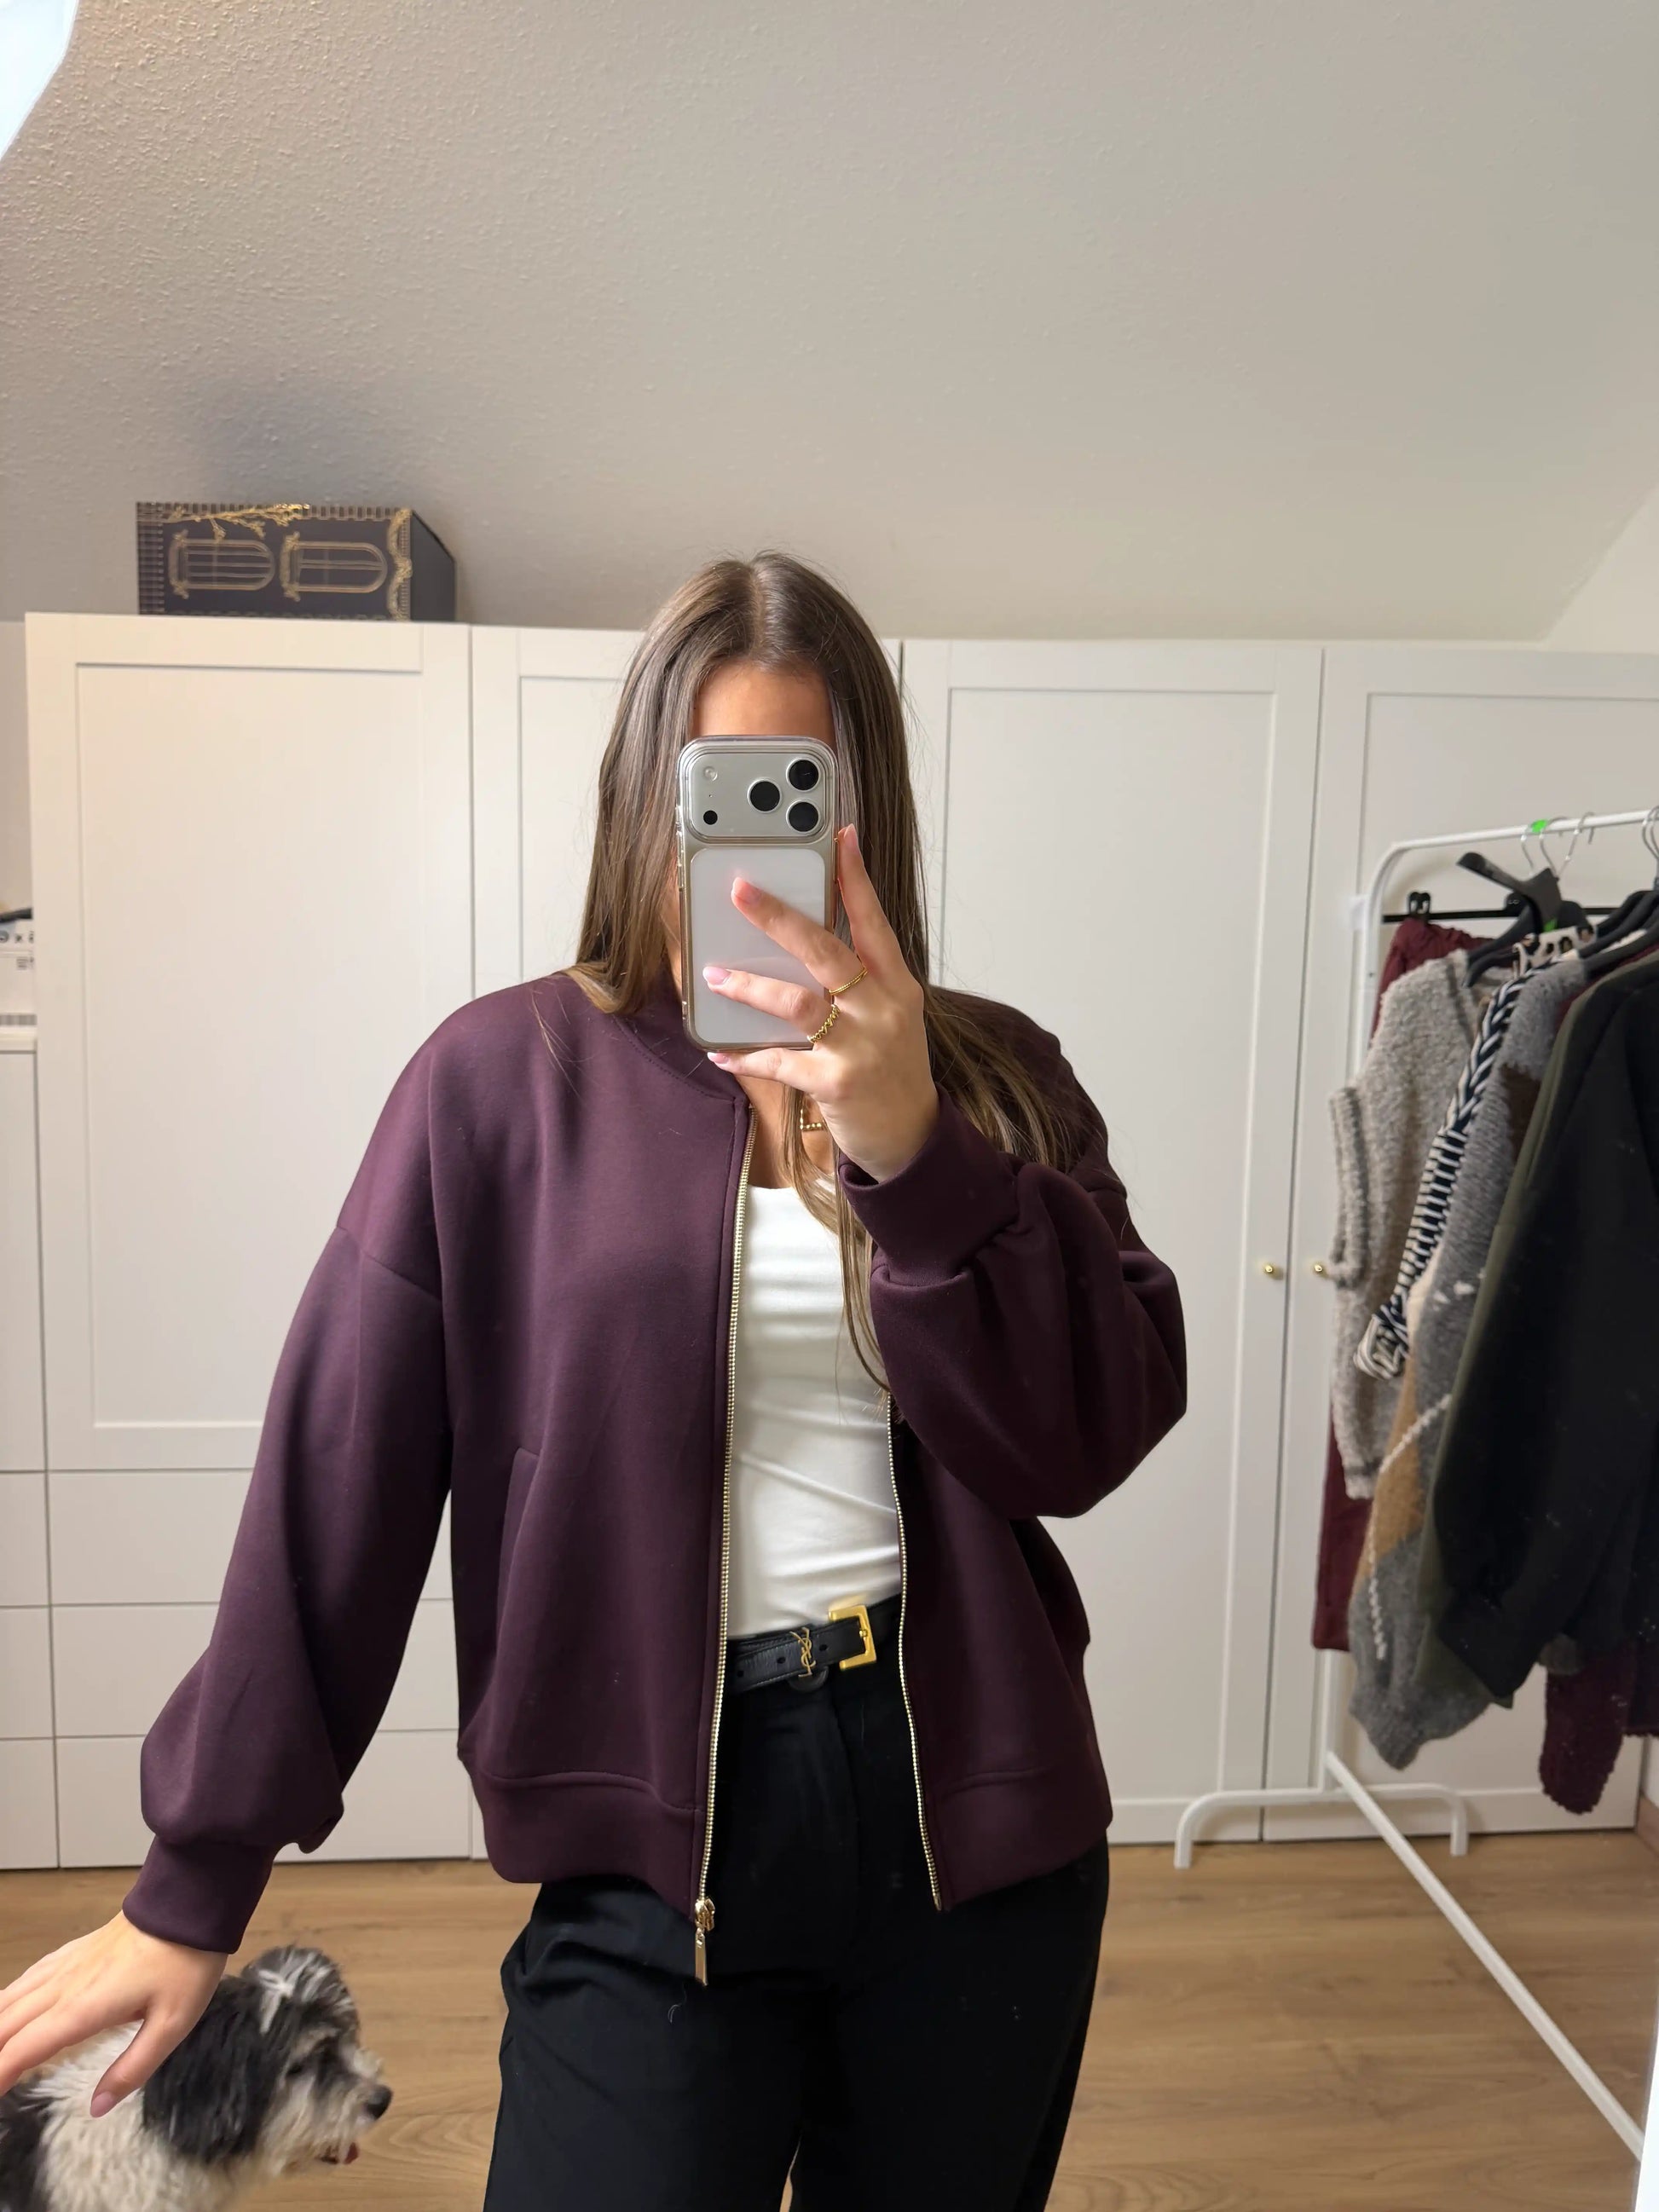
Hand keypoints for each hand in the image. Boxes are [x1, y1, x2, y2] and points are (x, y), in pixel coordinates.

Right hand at [0, 1910, 226, 2114]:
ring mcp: (66, 1965)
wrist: (188, 1903)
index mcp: (82, 2009)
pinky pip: (27, 1978)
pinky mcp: (74, 1951)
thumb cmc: (184, 1965)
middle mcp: (63, 1986)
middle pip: (7, 2024)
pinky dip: (6, 2000)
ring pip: (11, 1998)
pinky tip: (5, 2008)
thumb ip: (132, 2069)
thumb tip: (96, 2107)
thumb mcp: (171, 2025)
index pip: (24, 2048)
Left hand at [703, 822, 938, 1181]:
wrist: (912, 1138)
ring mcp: (861, 1047)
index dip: (855, 879)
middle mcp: (882, 1009)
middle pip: (826, 951)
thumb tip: (804, 941)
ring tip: (715, 973)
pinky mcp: (836, 1083)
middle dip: (780, 917)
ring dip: (750, 985)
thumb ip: (861, 980)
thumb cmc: (894, 1070)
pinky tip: (720, 1052)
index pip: (873, 922)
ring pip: (797, 1002)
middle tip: (742, 890)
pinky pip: (780, 1062)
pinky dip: (746, 1056)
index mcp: (897, 985)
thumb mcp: (892, 1016)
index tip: (840, 837)